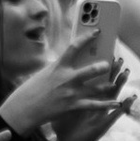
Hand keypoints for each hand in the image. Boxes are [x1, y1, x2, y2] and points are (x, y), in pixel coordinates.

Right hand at [0, 39, 119, 140]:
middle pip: (92, 69)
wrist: (23, 109)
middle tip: (110, 63)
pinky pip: (94, 105)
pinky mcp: (73, 106)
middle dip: (104, 66)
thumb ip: (60, 67)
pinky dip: (106, 105)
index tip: (97, 31)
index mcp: (58, 66)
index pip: (75, 47)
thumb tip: (73, 61)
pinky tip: (116, 103)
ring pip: (97, 88)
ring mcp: (71, 93)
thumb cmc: (32, 89)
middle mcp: (67, 78)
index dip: (87, 37)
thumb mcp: (45, 73)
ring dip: (108, 85)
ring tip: (114, 83)